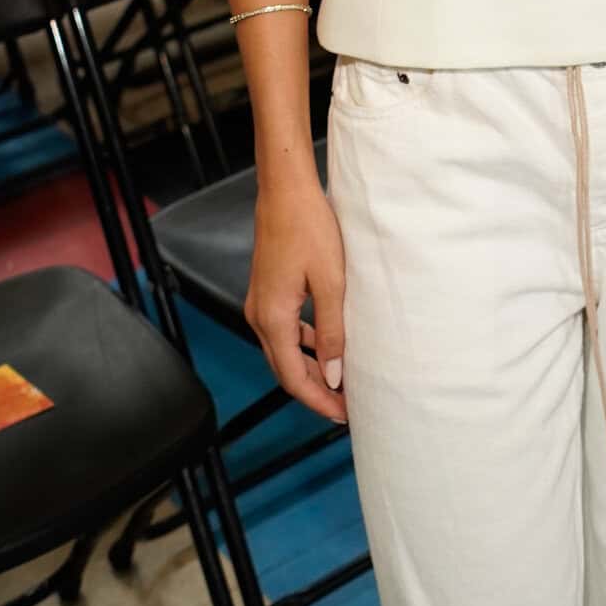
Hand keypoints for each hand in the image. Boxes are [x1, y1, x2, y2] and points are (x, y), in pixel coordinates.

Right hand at [246, 176, 347, 424]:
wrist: (286, 191)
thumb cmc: (308, 227)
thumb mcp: (331, 283)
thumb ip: (332, 331)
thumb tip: (335, 374)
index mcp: (272, 318)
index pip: (294, 379)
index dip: (319, 401)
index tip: (343, 415)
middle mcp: (259, 316)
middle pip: (286, 370)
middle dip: (316, 391)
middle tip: (346, 405)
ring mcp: (259, 303)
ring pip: (284, 352)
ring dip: (311, 369)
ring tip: (341, 380)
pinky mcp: (266, 292)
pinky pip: (283, 332)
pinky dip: (303, 346)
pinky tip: (325, 345)